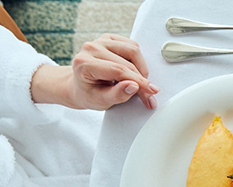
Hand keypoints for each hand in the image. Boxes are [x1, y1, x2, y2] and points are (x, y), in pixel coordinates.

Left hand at [31, 34, 159, 109]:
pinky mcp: (109, 38)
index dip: (138, 82)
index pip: (118, 70)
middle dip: (142, 80)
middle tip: (148, 94)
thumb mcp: (101, 101)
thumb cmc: (89, 94)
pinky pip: (133, 45)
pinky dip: (138, 60)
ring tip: (137, 82)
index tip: (152, 91)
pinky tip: (132, 70)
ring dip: (141, 68)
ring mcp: (100, 41)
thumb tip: (134, 86)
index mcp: (83, 63)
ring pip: (133, 50)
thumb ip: (117, 95)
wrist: (80, 86)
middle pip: (128, 62)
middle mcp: (91, 48)